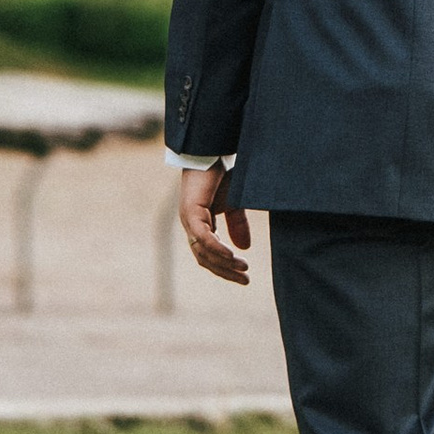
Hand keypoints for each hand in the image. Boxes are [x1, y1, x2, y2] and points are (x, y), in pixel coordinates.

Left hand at [177, 162, 251, 287]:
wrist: (212, 153)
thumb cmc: (221, 176)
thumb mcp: (234, 205)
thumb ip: (237, 225)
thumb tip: (244, 248)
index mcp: (199, 226)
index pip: (209, 256)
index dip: (225, 269)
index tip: (244, 277)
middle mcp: (191, 226)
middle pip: (205, 259)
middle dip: (225, 271)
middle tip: (244, 280)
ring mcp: (189, 220)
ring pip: (204, 251)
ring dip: (224, 262)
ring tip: (243, 268)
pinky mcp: (191, 212)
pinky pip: (203, 238)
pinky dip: (217, 249)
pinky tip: (232, 256)